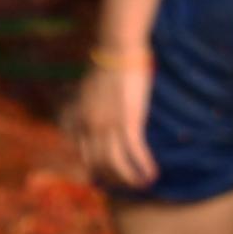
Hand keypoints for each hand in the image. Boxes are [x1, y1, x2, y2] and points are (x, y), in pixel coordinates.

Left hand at [72, 52, 155, 189]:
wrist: (118, 49)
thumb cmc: (107, 63)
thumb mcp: (88, 87)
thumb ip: (86, 102)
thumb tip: (85, 106)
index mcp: (79, 119)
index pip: (83, 153)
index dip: (94, 168)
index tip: (105, 176)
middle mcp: (90, 128)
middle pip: (98, 165)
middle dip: (113, 178)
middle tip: (127, 183)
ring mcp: (108, 127)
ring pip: (116, 164)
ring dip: (130, 179)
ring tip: (143, 185)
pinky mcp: (128, 122)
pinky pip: (135, 153)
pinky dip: (144, 167)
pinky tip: (153, 174)